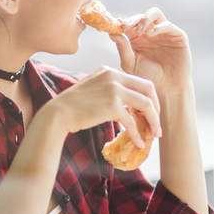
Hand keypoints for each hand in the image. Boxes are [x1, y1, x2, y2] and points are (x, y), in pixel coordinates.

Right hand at [42, 67, 161, 147]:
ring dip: (153, 121)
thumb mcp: (95, 90)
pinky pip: (132, 122)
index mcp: (110, 71)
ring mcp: (114, 89)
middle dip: (156, 108)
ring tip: (154, 135)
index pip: (139, 82)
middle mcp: (114, 76)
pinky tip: (139, 143)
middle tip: (156, 125)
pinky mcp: (112, 105)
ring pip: (146, 104)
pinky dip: (137, 134)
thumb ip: (112, 93)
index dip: (149, 99)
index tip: (150, 114)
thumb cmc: (74, 106)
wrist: (57, 113)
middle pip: (148, 90)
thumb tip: (130, 110)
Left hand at [109, 7, 191, 97]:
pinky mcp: (177, 36)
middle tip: (126, 26)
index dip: (122, 22)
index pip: (129, 23)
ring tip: (140, 30)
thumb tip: (112, 32)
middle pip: (141, 16)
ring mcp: (164, 32)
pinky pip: (168, 25)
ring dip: (146, 18)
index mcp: (137, 37)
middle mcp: (150, 32)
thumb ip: (123, 48)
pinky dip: (159, 26)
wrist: (168, 90)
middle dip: (133, 19)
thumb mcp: (130, 64)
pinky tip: (151, 34)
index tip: (116, 25)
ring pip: (154, 14)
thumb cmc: (148, 78)